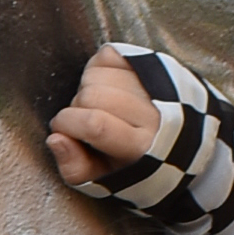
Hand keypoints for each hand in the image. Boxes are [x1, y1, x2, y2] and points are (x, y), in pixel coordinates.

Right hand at [46, 48, 161, 188]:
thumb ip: (75, 167)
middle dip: (76, 107)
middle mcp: (154, 113)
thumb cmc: (135, 165)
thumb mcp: (104, 180)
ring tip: (96, 104)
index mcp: (141, 147)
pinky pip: (110, 54)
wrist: (178, 144)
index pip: (95, 124)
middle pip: (93, 96)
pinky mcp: (154, 66)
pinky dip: (97, 66)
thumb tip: (55, 138)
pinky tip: (105, 85)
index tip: (61, 128)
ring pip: (99, 73)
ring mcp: (156, 85)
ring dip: (86, 87)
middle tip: (83, 120)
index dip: (67, 123)